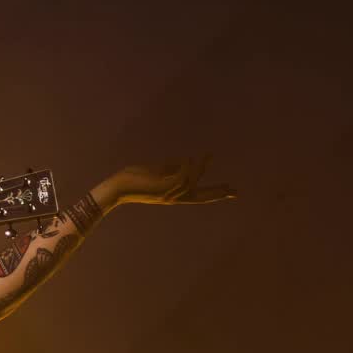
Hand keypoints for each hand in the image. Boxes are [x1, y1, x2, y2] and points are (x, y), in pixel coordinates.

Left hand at [105, 156, 235, 206]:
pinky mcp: (162, 187)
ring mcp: (168, 194)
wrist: (117, 187)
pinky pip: (181, 177)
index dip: (214, 193)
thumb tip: (185, 159)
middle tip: (235, 192)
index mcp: (173, 196)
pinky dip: (188, 167)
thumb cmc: (134, 178)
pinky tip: (191, 158)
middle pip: (201, 197)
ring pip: (192, 182)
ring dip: (201, 168)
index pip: (198, 195)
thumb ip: (171, 167)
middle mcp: (173, 197)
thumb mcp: (156, 171)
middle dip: (217, 192)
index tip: (229, 191)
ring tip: (209, 155)